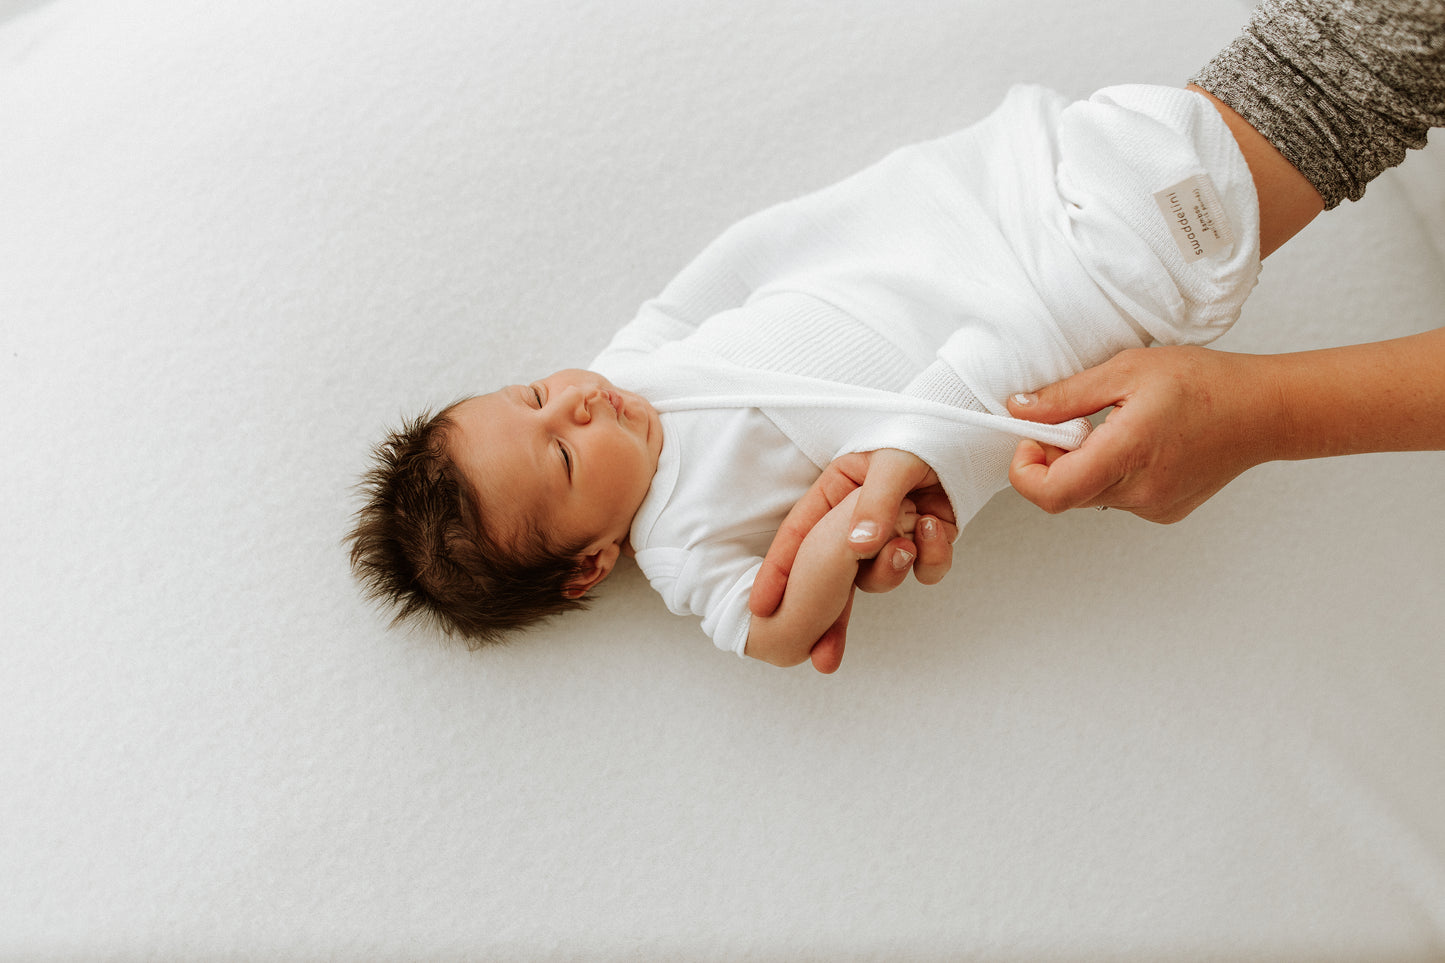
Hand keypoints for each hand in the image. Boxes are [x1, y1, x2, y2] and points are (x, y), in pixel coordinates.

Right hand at [749, 449, 957, 672]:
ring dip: (895, 568)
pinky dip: (934, 558)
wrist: (975, 430)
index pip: (799, 536)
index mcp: (835, 492)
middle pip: (832, 575)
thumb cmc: (924, 432)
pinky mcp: (925, 542)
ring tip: (911, 539)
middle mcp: (856, 518)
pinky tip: (939, 530)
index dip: (779, 572)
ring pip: (879, 577)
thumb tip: (858, 547)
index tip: (761, 608)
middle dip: (829, 617)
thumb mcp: (891, 462)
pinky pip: (923, 570)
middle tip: (822, 657)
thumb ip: (873, 504)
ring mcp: (891, 533)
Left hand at [1006, 346, 1279, 522]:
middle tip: (1075, 422)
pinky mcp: (1164, 511)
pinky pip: (1117, 498)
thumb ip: (1066, 396)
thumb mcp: (1126, 370)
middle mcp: (1140, 492)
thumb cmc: (1205, 383)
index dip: (1026, 469)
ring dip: (1084, 466)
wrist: (1265, 410)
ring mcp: (1153, 507)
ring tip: (1115, 427)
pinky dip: (1111, 474)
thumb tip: (1019, 409)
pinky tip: (1140, 444)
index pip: (1050, 493)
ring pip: (1089, 496)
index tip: (1033, 438)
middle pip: (1065, 494)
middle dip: (1054, 460)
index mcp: (1127, 455)